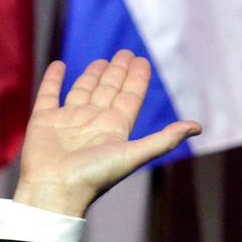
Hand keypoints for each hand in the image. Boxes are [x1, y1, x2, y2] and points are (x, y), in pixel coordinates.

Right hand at [12, 51, 200, 217]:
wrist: (55, 188)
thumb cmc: (95, 175)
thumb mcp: (135, 154)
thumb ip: (165, 139)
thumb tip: (198, 127)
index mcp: (115, 128)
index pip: (129, 97)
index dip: (137, 79)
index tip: (142, 60)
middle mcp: (93, 122)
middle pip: (109, 90)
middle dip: (118, 72)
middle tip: (125, 52)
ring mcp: (68, 120)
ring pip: (83, 90)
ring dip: (92, 75)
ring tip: (102, 60)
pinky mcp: (44, 119)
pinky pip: (49, 93)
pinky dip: (54, 79)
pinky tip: (60, 65)